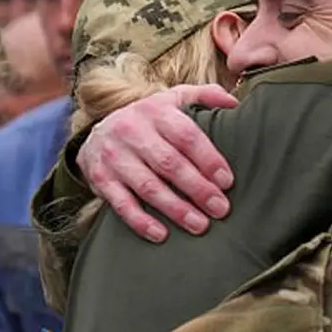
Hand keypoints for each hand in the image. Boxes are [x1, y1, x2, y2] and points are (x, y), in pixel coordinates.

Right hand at [77, 85, 238, 241]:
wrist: (97, 133)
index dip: (208, 159)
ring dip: (176, 209)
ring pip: (148, 187)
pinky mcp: (101, 178)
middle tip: (220, 209)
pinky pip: (122, 204)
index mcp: (156, 111)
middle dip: (197, 189)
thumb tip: (234, 104)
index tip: (227, 181)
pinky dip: (141, 221)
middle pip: (169, 163)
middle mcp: (132, 130)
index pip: (186, 135)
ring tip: (200, 226)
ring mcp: (115, 156)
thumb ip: (204, 96)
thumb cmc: (148, 121)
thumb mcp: (172, 99)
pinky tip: (161, 235)